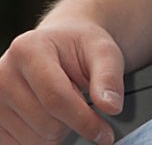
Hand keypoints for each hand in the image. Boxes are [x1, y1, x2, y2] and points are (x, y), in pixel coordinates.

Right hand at [0, 17, 123, 144]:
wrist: (59, 45)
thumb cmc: (79, 47)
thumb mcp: (103, 51)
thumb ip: (109, 76)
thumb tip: (111, 106)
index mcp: (28, 49)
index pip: (56, 98)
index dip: (84, 121)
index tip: (105, 134)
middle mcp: (4, 73)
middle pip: (46, 123)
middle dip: (72, 123)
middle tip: (81, 103)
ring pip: (34, 140)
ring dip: (58, 133)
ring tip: (63, 106)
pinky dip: (42, 140)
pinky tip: (49, 118)